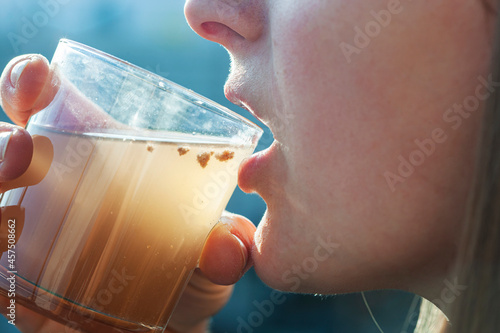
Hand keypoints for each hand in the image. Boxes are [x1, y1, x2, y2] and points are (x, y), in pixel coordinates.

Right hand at [0, 55, 255, 332]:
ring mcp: (33, 234)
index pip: (51, 106)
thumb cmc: (187, 265)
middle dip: (1, 143)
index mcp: (101, 157)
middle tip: (23, 147)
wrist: (170, 317)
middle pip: (8, 150)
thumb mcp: (211, 250)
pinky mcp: (21, 285)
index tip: (41, 75)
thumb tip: (228, 249)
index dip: (32, 84)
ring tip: (8, 215)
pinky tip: (10, 279)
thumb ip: (224, 246)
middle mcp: (58, 187)